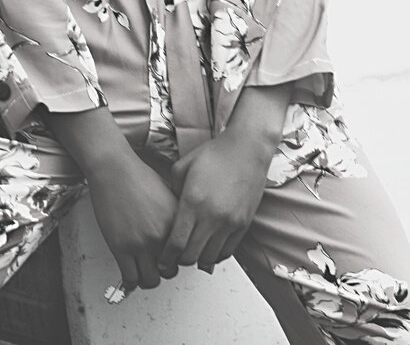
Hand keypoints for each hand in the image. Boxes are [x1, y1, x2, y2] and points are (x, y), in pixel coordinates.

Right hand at [88, 151, 180, 294]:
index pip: (186, 255)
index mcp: (177, 223)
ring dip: (148, 279)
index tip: (173, 259)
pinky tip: (130, 275)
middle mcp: (163, 236)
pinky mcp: (121, 248)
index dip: (179, 259)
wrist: (115, 170)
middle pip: (171, 271)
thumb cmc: (139, 177)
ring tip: (144, 272)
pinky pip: (130, 278)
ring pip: (152, 280)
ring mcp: (142, 244)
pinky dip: (130, 282)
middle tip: (158, 265)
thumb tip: (183, 235)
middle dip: (165, 270)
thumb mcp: (170, 196)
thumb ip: (178, 218)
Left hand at [157, 130, 274, 274]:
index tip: (161, 260)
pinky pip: (227, 252)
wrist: (248, 147)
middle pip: (190, 257)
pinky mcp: (244, 224)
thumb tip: (170, 213)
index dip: (165, 257)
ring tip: (192, 253)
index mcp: (192, 202)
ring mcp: (230, 222)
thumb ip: (172, 192)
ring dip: (198, 260)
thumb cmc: (216, 154)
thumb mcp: (183, 167)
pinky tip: (209, 248)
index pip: (175, 244)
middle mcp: (212, 216)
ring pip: (209, 259)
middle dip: (178, 261)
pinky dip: (216, 255)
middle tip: (173, 258)